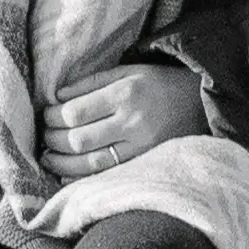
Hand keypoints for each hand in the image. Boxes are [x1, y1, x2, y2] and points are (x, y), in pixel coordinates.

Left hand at [41, 64, 207, 179]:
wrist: (204, 103)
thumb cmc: (162, 84)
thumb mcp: (130, 71)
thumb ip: (93, 81)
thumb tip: (57, 96)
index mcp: (125, 93)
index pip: (74, 112)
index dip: (52, 117)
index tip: (46, 115)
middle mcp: (132, 121)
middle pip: (78, 139)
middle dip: (53, 140)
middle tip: (45, 137)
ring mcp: (141, 146)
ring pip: (90, 162)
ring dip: (61, 163)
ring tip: (48, 157)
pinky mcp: (146, 162)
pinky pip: (108, 175)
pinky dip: (82, 178)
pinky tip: (66, 176)